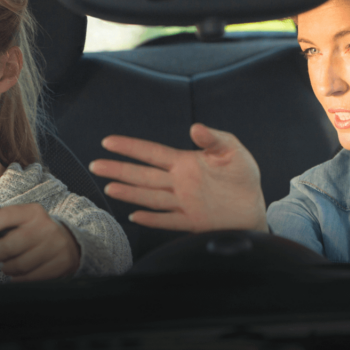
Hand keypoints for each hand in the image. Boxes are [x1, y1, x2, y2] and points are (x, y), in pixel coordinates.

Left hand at [0, 203, 80, 281]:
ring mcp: (55, 246)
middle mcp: (45, 226)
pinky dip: (20, 278)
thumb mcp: (14, 225)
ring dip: (8, 268)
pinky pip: (28, 278)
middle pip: (7, 246)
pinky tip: (23, 272)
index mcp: (32, 212)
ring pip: (17, 265)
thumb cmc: (34, 233)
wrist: (71, 243)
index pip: (2, 217)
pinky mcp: (60, 264)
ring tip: (12, 263)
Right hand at [89, 123, 267, 232]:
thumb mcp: (232, 151)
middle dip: (119, 169)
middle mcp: (179, 182)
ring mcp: (183, 203)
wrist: (253, 208)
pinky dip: (151, 220)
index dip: (130, 147)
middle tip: (95, 164)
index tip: (108, 142)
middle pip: (143, 175)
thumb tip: (195, 128)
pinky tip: (134, 217)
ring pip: (150, 197)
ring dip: (129, 192)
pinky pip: (167, 220)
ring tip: (109, 187)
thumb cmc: (244, 176)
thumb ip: (214, 139)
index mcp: (185, 163)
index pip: (152, 153)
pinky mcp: (191, 221)